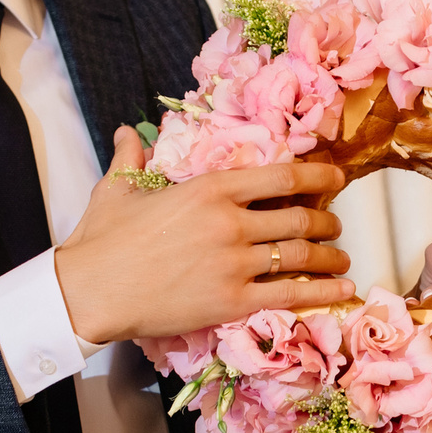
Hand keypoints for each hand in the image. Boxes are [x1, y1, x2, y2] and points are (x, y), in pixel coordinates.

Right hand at [55, 126, 354, 340]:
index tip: (336, 178)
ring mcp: (234, 263)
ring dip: (329, 256)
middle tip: (336, 224)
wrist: (89, 291)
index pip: (282, 177)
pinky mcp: (232, 301)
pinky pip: (290, 295)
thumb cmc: (102, 240)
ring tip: (341, 257)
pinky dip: (322, 290)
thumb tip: (128, 131)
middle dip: (327, 220)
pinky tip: (342, 287)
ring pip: (301, 256)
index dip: (318, 177)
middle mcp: (230, 222)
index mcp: (210, 189)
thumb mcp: (117, 189)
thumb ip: (131, 157)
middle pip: (300, 218)